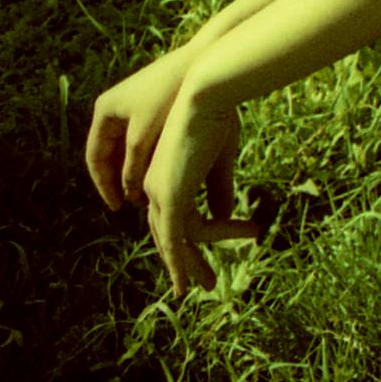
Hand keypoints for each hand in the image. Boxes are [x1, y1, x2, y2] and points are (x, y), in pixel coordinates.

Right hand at [85, 46, 195, 214]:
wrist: (200, 61)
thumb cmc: (169, 96)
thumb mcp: (145, 136)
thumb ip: (133, 167)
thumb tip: (129, 195)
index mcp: (104, 111)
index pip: (95, 157)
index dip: (103, 185)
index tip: (117, 208)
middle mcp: (114, 107)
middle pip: (109, 154)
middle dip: (119, 180)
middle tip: (133, 205)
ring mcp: (132, 106)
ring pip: (128, 149)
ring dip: (134, 171)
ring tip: (147, 195)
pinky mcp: (152, 106)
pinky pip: (143, 140)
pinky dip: (148, 159)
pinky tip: (161, 174)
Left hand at [140, 90, 256, 294]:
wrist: (204, 97)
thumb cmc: (216, 119)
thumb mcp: (220, 160)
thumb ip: (219, 189)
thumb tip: (225, 214)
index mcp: (163, 175)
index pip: (174, 218)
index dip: (190, 239)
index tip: (209, 254)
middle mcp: (154, 187)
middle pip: (167, 236)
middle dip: (186, 263)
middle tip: (207, 284)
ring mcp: (159, 194)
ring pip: (176, 242)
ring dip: (196, 264)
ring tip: (213, 284)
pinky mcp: (170, 198)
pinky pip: (175, 241)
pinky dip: (181, 265)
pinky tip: (187, 284)